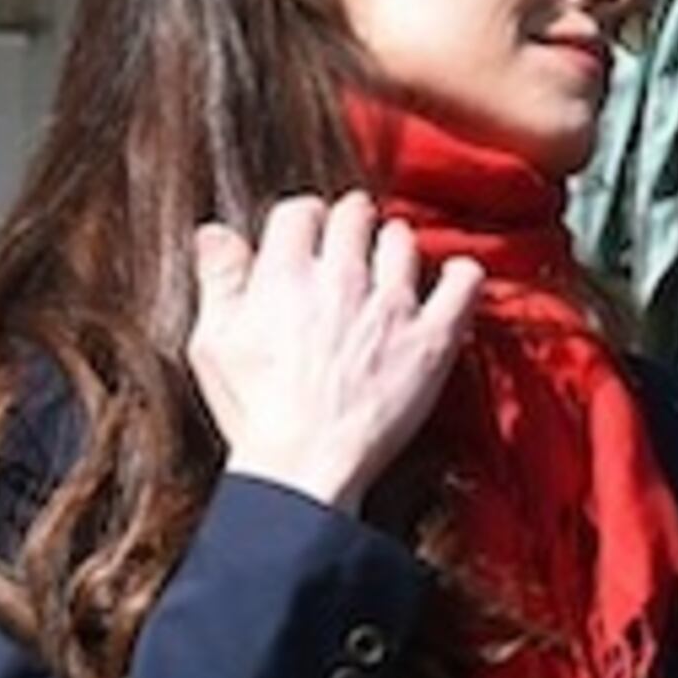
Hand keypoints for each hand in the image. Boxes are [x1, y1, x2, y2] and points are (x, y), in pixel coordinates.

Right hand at [188, 194, 479, 514]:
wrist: (305, 466)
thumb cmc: (256, 413)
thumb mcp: (213, 343)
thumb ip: (219, 280)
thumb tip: (215, 232)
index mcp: (284, 276)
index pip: (300, 212)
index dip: (303, 219)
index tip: (308, 233)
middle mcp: (342, 279)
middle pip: (354, 217)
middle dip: (351, 222)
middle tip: (351, 240)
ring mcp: (392, 307)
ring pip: (403, 242)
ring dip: (395, 246)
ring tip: (390, 264)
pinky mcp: (432, 338)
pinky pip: (464, 284)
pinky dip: (461, 274)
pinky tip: (453, 277)